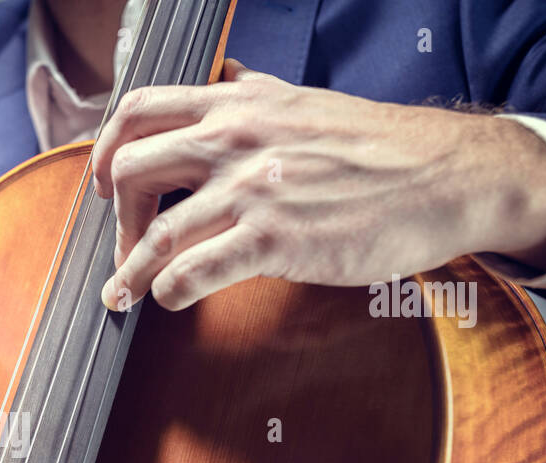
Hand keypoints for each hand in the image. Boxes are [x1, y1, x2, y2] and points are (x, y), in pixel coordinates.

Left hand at [93, 59, 545, 310]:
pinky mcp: (273, 240)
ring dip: (128, 274)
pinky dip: (168, 292)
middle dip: (113, 219)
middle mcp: (234, 140)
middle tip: (122, 248)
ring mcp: (251, 190)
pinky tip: (172, 300)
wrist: (445, 176)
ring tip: (121, 296)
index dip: (105, 150)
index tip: (101, 184)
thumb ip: (253, 95)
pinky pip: (192, 272)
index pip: (139, 111)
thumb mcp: (302, 101)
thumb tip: (223, 79)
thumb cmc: (377, 147)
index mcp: (238, 103)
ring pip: (154, 235)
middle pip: (130, 172)